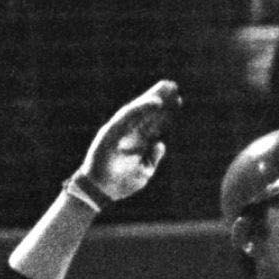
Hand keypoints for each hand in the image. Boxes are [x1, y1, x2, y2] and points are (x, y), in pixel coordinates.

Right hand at [78, 80, 176, 201]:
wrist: (100, 191)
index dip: (165, 112)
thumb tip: (161, 144)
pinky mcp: (111, 131)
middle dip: (160, 99)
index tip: (178, 100)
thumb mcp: (144, 171)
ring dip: (152, 98)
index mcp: (136, 142)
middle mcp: (128, 133)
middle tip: (173, 86)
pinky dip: (142, 108)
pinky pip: (128, 116)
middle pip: (146, 113)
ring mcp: (120, 131)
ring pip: (138, 110)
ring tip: (166, 87)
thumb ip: (152, 157)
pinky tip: (155, 102)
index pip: (153, 123)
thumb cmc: (120, 184)